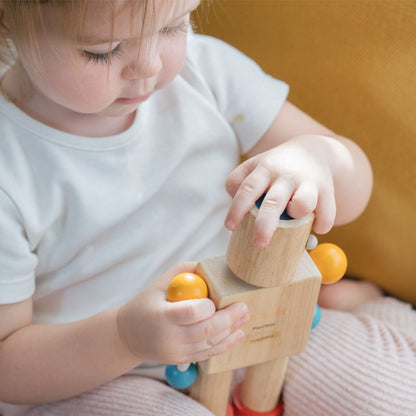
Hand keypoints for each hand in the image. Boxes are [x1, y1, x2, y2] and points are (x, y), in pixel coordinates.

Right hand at [116, 262, 248, 363]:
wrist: (130, 335)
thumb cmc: (147, 302)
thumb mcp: (160, 282)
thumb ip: (185, 270)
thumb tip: (212, 264)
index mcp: (161, 316)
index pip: (190, 313)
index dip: (207, 307)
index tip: (215, 300)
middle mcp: (168, 338)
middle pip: (205, 331)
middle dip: (229, 319)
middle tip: (244, 307)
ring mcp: (176, 353)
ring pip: (210, 344)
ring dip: (231, 331)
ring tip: (245, 317)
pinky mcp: (182, 360)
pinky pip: (207, 354)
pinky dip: (225, 344)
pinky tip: (237, 334)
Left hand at [225, 135, 336, 246]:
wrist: (313, 150)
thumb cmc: (277, 166)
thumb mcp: (255, 165)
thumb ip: (238, 181)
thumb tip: (234, 205)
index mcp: (265, 169)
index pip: (247, 189)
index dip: (237, 208)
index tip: (230, 226)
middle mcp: (285, 175)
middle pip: (273, 201)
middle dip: (265, 225)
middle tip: (259, 243)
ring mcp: (307, 182)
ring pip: (303, 204)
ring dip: (298, 215)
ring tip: (294, 216)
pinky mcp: (327, 191)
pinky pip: (326, 215)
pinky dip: (322, 224)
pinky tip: (316, 224)